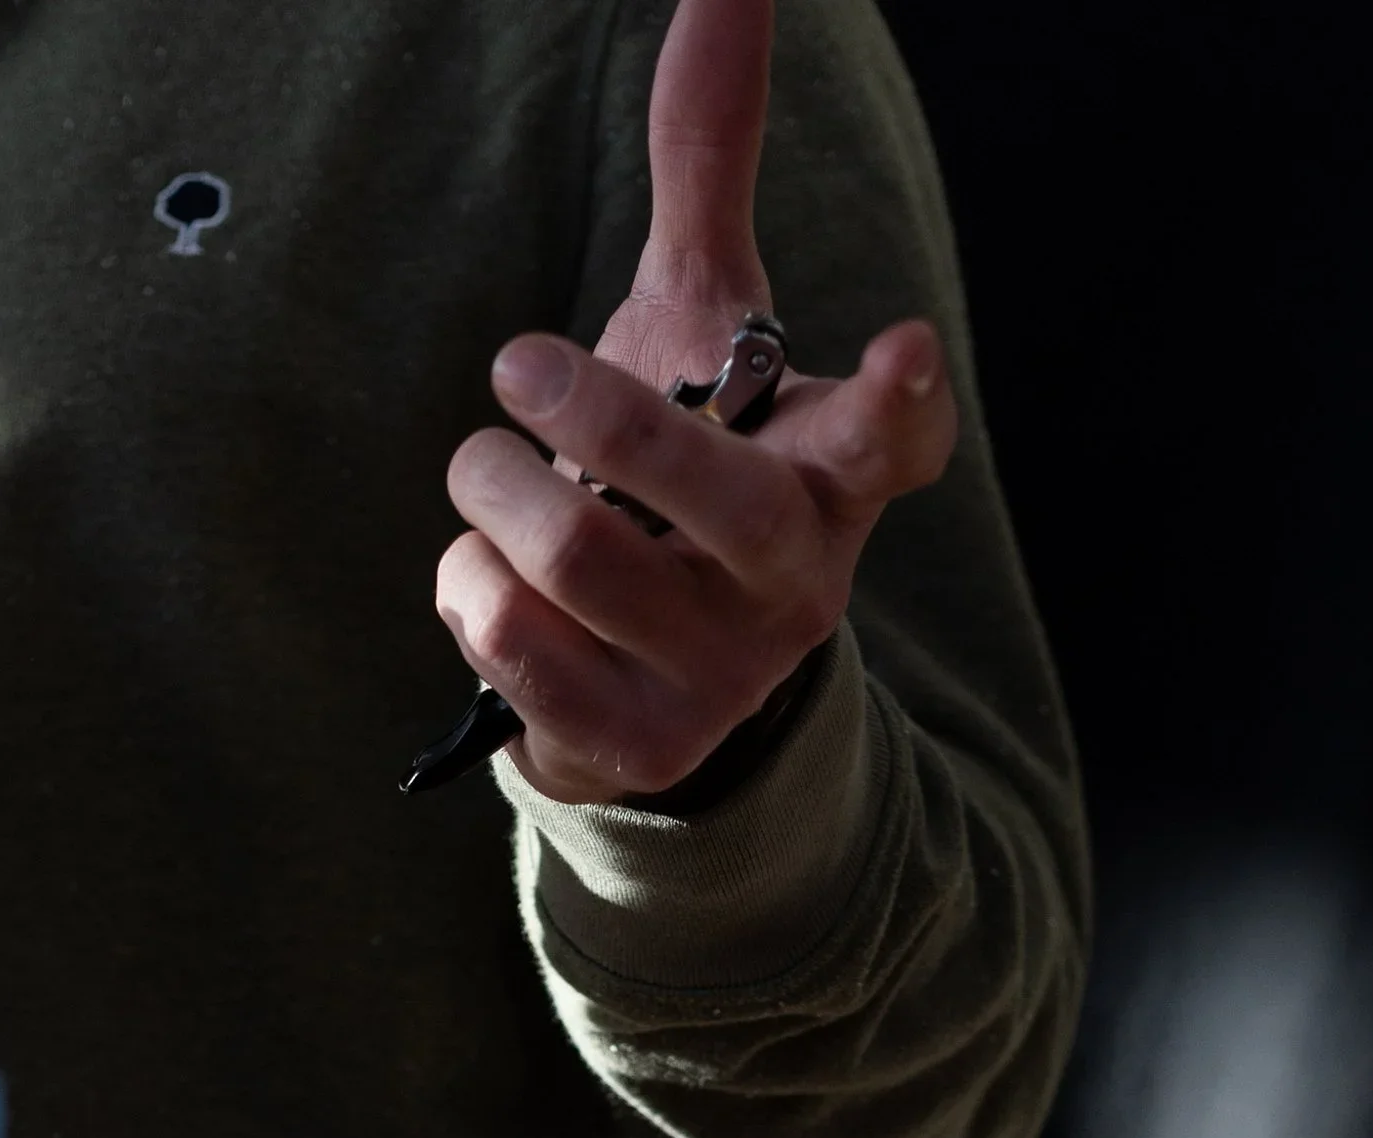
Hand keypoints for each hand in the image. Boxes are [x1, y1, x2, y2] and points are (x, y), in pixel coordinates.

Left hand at [434, 0, 956, 805]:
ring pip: (573, 552)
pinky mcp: (638, 742)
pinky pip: (507, 633)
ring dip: (491, 491)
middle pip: (702, 486)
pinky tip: (495, 584)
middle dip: (590, 409)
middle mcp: (796, 581)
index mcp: (829, 477)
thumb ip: (710, 160)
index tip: (905, 348)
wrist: (635, 685)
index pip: (894, 441)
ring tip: (491, 480)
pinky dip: (468, 585)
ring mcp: (722, 674)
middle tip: (518, 360)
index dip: (901, 401)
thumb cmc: (673, 475)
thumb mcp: (701, 323)